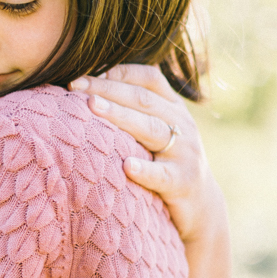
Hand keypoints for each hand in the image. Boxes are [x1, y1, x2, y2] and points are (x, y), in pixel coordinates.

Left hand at [70, 64, 221, 243]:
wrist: (201, 204)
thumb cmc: (166, 161)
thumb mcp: (158, 129)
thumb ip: (135, 109)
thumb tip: (89, 88)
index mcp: (173, 107)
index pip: (149, 78)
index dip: (118, 73)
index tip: (83, 75)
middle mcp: (181, 124)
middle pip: (143, 100)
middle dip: (107, 90)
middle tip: (76, 86)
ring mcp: (184, 153)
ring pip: (151, 129)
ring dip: (120, 116)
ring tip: (93, 107)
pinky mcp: (182, 182)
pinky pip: (162, 174)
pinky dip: (145, 170)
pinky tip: (126, 166)